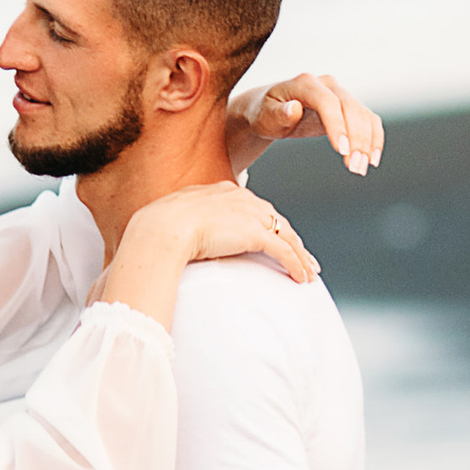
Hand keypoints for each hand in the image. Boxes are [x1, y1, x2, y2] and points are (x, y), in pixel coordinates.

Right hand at [126, 179, 319, 287]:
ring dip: (300, 255)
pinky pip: (284, 251)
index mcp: (223, 191)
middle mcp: (242, 198)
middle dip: (292, 239)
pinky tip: (301, 277)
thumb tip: (181, 242)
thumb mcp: (176, 219)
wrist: (162, 228)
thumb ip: (188, 225)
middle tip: (303, 256)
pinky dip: (296, 264)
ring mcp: (250, 214)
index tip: (275, 237)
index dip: (268, 225)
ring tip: (309, 271)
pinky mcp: (255, 233)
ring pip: (286, 235)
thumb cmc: (160, 227)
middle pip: (276, 219)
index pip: (255, 208)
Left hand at [226, 69, 384, 179]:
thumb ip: (278, 114)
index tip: (342, 151)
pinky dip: (373, 138)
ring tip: (361, 168)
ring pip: (363, 115)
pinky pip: (368, 120)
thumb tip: (294, 109)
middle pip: (350, 108)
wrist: (271, 109)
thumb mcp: (265, 116)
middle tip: (355, 168)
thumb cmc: (265, 113)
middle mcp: (327, 85)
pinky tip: (372, 159)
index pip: (327, 102)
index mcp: (305, 83)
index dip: (337, 125)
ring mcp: (340, 94)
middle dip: (356, 139)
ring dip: (367, 142)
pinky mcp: (348, 107)